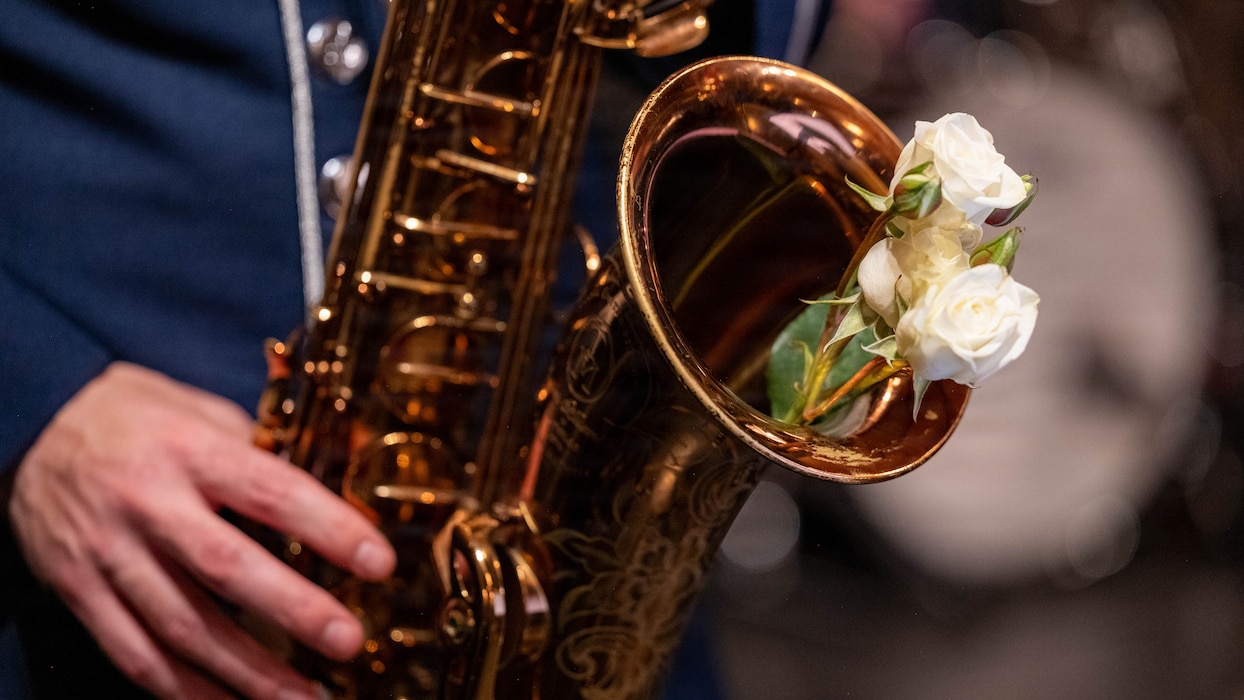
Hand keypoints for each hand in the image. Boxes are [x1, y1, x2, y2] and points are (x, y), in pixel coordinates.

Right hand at [8, 362, 395, 698]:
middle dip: (293, 610)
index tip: (377, 561)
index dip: (329, 527)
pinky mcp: (79, 591)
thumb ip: (263, 448)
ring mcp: (110, 553)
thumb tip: (344, 472)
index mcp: (190, 450)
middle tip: (348, 640)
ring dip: (247, 671)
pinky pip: (133, 652)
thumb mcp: (201, 409)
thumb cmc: (133, 415)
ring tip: (303, 696)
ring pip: (181, 625)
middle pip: (226, 567)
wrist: (31, 422)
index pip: (271, 491)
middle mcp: (150, 503)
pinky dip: (182, 689)